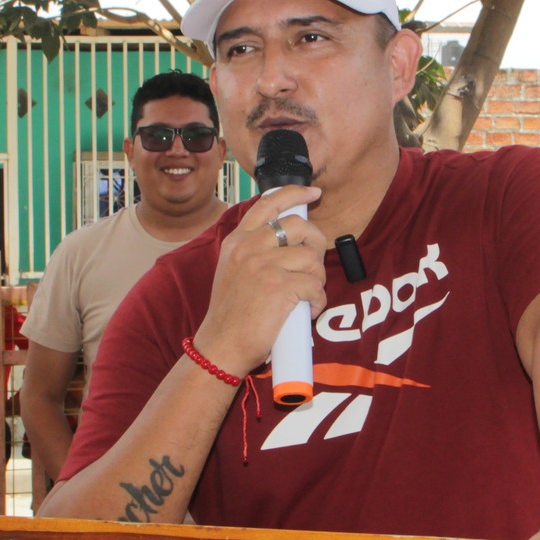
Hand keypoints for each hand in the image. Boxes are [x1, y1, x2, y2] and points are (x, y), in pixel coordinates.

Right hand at [192, 185, 326, 376]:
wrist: (220, 346)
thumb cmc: (231, 315)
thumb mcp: (233, 270)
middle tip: (313, 266)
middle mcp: (248, 248)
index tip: (312, 193)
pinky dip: (318, 300)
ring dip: (317, 278)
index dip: (294, 193)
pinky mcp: (279, 287)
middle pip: (299, 226)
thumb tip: (290, 239)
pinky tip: (309, 310)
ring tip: (308, 295)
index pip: (268, 203)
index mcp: (237, 241)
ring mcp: (263, 266)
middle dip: (316, 244)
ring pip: (311, 257)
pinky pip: (315, 285)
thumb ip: (254, 250)